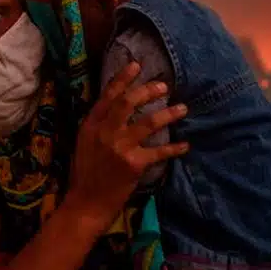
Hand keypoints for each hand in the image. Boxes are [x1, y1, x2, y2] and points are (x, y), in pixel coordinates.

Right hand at [65, 63, 188, 225]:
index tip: (137, 65)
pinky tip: (185, 145)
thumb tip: (115, 106)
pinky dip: (175, 148)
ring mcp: (119, 147)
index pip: (108, 95)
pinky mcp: (134, 163)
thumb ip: (98, 125)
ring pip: (149, 122)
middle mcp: (105, 131)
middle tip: (164, 86)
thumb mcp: (84, 143)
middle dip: (148, 91)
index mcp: (91, 124)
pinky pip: (160, 151)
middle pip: (129, 102)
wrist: (86, 204)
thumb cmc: (85, 174)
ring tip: (182, 108)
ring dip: (168, 113)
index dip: (123, 78)